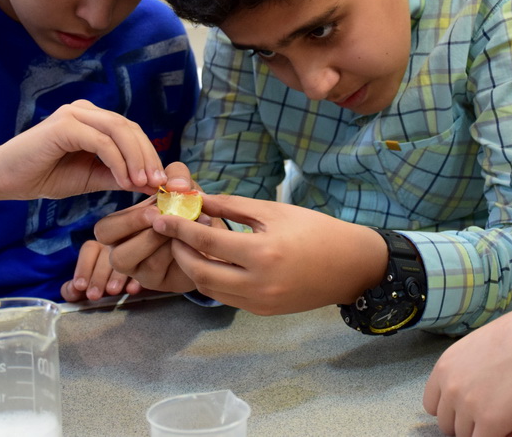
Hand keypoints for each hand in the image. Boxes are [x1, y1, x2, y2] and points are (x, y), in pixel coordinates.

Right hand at [0, 100, 168, 212]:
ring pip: (119, 131)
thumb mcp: (90, 177)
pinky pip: (101, 141)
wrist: (2, 178)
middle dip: (148, 157)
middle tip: (159, 183)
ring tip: (143, 184)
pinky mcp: (65, 125)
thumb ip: (118, 176)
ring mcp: (74, 114)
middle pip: (130, 128)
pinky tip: (124, 181)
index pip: (131, 132)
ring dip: (136, 159)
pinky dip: (118, 161)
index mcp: (93, 120)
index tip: (162, 182)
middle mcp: (85, 111)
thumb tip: (151, 183)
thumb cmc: (44, 175)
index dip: (149, 155)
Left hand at [60, 240, 142, 301]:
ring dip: (117, 276)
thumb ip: (75, 288)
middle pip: (106, 254)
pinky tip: (132, 290)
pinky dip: (137, 278)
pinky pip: (145, 264)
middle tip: (94, 295)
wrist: (137, 279)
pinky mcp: (150, 257)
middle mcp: (117, 243)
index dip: (83, 268)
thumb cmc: (107, 281)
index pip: (89, 249)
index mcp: (100, 245)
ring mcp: (135, 247)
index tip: (80, 286)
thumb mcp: (90, 284)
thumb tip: (71, 291)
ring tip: (112, 292)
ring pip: (125, 257)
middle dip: (98, 277)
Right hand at [94, 169, 212, 293]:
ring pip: (126, 259)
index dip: (127, 219)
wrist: (215, 238)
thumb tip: (174, 185)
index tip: (155, 207)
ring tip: (183, 226)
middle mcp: (124, 250)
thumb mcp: (184, 187)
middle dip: (133, 227)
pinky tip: (190, 240)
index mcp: (123, 229)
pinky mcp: (154, 281)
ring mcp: (138, 269)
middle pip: (108, 246)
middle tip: (160, 216)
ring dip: (155, 239)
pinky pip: (153, 268)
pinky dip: (171, 251)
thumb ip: (177, 175)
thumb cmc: (191, 211)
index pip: (104, 229)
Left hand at [150, 194, 387, 314]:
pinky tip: (212, 260)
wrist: (351, 266)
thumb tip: (198, 200)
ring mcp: (260, 303)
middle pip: (200, 273)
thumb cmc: (316, 230)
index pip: (207, 242)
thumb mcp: (274, 211)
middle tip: (171, 233)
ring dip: (193, 268)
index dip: (179, 229)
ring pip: (210, 289)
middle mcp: (258, 284)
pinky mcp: (263, 311)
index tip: (161, 217)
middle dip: (180, 252)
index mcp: (262, 254)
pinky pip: (227, 297)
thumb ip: (233, 207)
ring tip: (189, 245)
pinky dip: (213, 279)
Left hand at [423, 298, 511, 436]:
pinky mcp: (489, 421)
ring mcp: (468, 405)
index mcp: (445, 366)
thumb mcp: (478, 348)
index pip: (432, 405)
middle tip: (495, 411)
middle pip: (448, 425)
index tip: (470, 409)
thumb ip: (466, 372)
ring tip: (511, 412)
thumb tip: (470, 393)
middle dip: (470, 423)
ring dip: (487, 431)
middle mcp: (451, 386)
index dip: (452, 411)